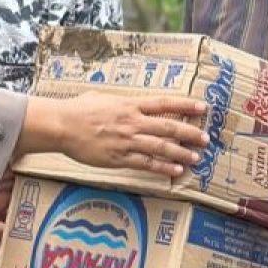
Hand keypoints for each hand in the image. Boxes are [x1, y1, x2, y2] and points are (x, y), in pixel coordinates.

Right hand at [25, 93, 207, 176]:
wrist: (62, 126)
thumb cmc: (78, 109)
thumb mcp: (102, 98)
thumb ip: (119, 102)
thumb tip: (127, 102)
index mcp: (129, 104)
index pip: (164, 103)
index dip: (185, 104)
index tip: (202, 107)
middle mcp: (132, 122)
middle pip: (168, 127)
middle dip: (190, 133)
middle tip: (205, 138)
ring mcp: (127, 140)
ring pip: (161, 147)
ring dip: (182, 152)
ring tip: (196, 157)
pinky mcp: (119, 157)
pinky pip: (147, 163)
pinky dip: (163, 167)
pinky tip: (176, 170)